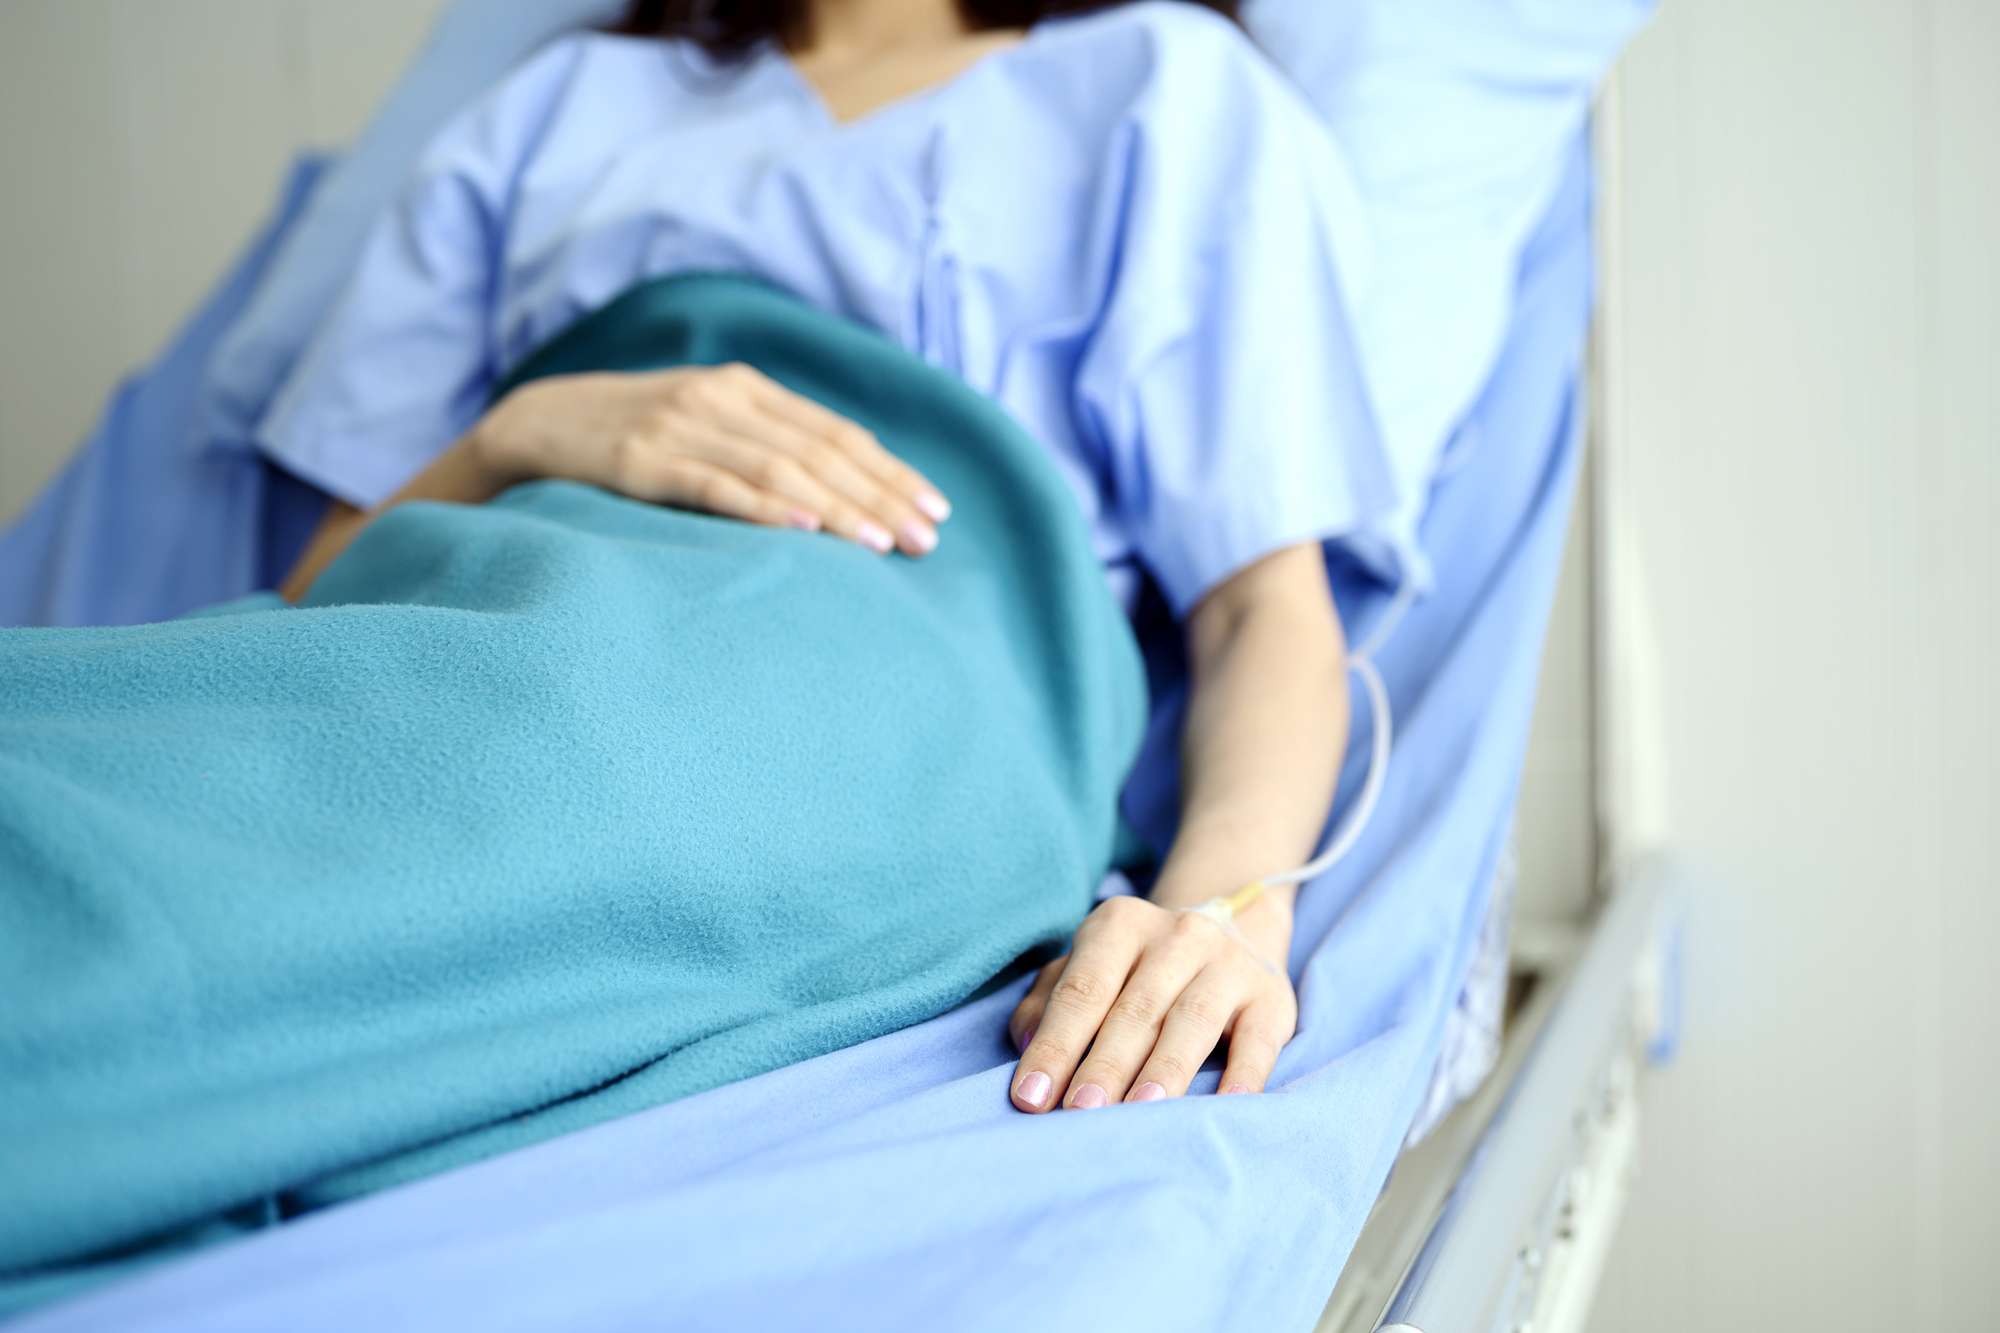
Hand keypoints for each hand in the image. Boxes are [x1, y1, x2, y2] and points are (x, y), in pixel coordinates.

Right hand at [470, 362, 951, 555]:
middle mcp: (722, 398)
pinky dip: (763, 508)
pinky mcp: (641, 460)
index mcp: (746, 389)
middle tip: (926, 540)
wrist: (533, 426)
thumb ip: (764, 445)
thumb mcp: (704, 426)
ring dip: (837, 510)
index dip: (891, 472)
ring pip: (778, 470)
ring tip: (880, 545)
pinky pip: (715, 486)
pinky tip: (804, 530)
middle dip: (880, 497)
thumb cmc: (632, 439)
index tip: (936, 510)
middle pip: (820, 452)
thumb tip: (843, 495)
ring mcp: (681, 426)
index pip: (836, 434)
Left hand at [1006, 895, 1297, 1112]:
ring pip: (1192, 1020)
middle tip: (1079, 1111)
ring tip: (1139, 1113)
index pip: (1082, 990)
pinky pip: (1258, 1040)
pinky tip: (1225, 1107)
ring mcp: (1229, 964)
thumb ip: (1049, 1000)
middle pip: (1135, 1008)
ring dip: (1165, 1068)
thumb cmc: (1137, 968)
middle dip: (1104, 1064)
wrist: (1231, 925)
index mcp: (1121, 925)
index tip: (1030, 1096)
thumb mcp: (1089, 965)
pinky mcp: (1271, 998)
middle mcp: (1178, 936)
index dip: (1055, 1044)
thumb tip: (1022, 1041)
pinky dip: (1244, 1074)